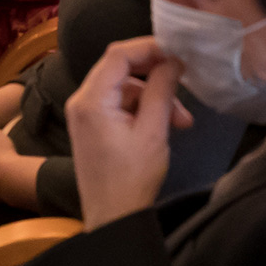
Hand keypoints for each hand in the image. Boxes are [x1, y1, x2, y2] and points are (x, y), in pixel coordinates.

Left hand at [65, 36, 193, 230]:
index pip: (117, 55)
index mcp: (91, 100)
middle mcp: (81, 101)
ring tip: (182, 121)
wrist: (113, 218)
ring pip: (124, 88)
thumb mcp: (153, 132)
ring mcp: (84, 113)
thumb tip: (173, 60)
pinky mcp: (92, 125)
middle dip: (156, 76)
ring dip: (154, 98)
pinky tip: (166, 126)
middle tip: (184, 83)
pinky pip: (119, 104)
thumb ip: (162, 90)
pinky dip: (143, 110)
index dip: (149, 47)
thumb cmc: (132, 179)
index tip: (178, 52)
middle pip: (119, 69)